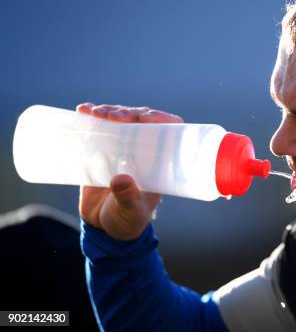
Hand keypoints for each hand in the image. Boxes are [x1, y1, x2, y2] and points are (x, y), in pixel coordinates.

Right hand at [76, 103, 183, 240]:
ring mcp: (123, 148)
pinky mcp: (102, 150)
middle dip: (127, 113)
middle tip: (111, 116)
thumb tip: (121, 180)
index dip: (160, 119)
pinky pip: (100, 128)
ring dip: (109, 111)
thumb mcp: (131, 212)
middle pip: (141, 120)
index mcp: (160, 161)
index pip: (169, 131)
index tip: (143, 117)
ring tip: (94, 112)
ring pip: (121, 120)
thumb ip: (127, 198)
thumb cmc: (128, 221)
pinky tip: (83, 110)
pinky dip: (91, 117)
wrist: (104, 228)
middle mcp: (144, 150)